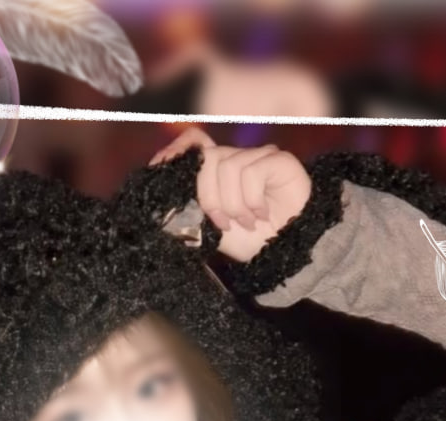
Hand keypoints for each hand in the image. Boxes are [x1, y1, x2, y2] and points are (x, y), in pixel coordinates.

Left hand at [150, 127, 311, 262]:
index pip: (194, 142)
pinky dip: (252, 200)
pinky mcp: (278, 160)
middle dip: (210, 197)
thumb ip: (190, 214)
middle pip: (206, 159)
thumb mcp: (211, 231)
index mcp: (218, 171)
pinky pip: (251, 171)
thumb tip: (165, 206)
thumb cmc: (251, 242)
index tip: (160, 167)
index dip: (178, 150)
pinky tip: (262, 214)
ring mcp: (257, 156)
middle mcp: (236, 158)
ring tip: (248, 222)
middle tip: (225, 223)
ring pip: (227, 167)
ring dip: (234, 204)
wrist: (285, 253)